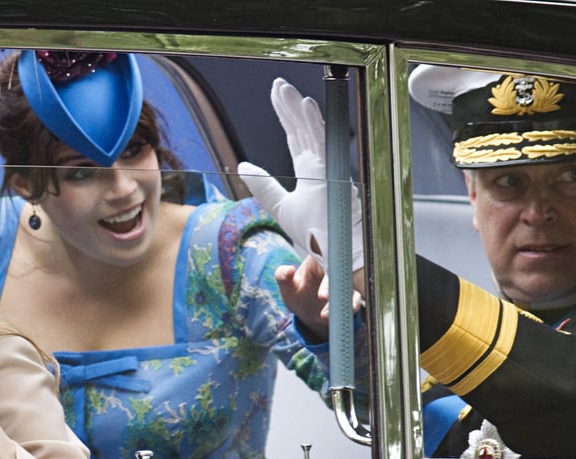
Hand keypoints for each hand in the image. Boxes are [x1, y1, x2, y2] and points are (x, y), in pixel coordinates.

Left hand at [238, 77, 363, 270]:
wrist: (332, 256)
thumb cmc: (315, 236)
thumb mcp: (279, 207)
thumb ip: (263, 186)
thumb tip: (242, 165)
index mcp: (310, 172)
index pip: (295, 137)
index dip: (286, 116)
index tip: (277, 96)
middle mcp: (320, 166)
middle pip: (301, 129)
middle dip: (289, 106)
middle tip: (278, 84)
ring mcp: (328, 169)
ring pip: (311, 131)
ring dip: (297, 108)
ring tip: (284, 89)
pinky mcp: (332, 175)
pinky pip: (324, 143)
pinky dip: (315, 123)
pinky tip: (305, 104)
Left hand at [276, 256, 364, 341]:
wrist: (308, 312)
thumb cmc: (297, 293)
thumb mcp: (287, 286)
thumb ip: (282, 276)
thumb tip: (289, 270)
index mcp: (318, 259)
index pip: (323, 252)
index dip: (325, 256)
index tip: (321, 266)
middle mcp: (334, 267)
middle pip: (337, 270)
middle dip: (331, 284)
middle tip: (322, 297)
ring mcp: (344, 282)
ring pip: (346, 286)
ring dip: (339, 300)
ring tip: (325, 315)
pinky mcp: (352, 295)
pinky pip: (356, 298)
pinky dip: (352, 306)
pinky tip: (344, 315)